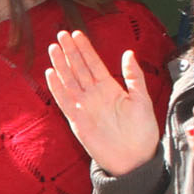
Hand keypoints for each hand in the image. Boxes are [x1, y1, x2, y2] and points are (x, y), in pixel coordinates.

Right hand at [44, 29, 162, 176]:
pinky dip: (57, 88)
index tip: (77, 34)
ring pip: (69, 81)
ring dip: (61, 65)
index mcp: (110, 88)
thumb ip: (134, 77)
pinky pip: (64, 101)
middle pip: (78, 68)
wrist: (135, 159)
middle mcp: (95, 95)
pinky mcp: (77, 121)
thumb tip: (128, 53)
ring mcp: (84, 107)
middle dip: (70, 51)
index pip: (94, 63)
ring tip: (53, 48)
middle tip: (61, 34)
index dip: (85, 49)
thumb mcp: (142, 100)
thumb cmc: (143, 132)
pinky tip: (50, 74)